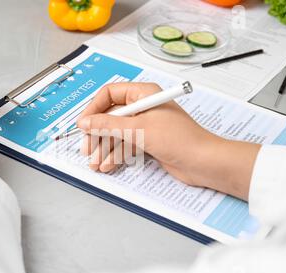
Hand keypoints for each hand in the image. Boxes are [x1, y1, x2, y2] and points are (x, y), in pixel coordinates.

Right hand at [77, 83, 259, 200]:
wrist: (203, 162)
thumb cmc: (179, 139)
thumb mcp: (138, 130)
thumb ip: (108, 125)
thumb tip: (85, 122)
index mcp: (143, 94)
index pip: (109, 95)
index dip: (93, 109)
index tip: (83, 125)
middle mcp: (143, 106)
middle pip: (111, 116)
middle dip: (98, 134)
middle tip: (87, 149)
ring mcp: (146, 124)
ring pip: (117, 133)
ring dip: (105, 149)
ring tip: (96, 164)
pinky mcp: (149, 140)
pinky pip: (126, 144)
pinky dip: (116, 154)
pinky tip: (109, 165)